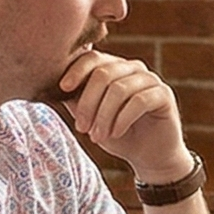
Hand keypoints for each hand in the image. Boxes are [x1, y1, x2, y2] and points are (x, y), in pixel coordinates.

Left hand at [58, 49, 188, 183]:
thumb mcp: (90, 117)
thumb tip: (50, 87)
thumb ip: (75, 100)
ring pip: (119, 89)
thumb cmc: (118, 135)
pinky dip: (122, 119)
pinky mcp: (164, 94)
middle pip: (104, 74)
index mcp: (114, 68)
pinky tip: (116, 133)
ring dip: (104, 116)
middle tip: (81, 128)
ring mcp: (150, 79)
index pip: (93, 57)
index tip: (63, 88)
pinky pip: (139, 101)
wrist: (149, 156)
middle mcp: (133, 68)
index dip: (76, 70)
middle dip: (88, 103)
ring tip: (97, 136)